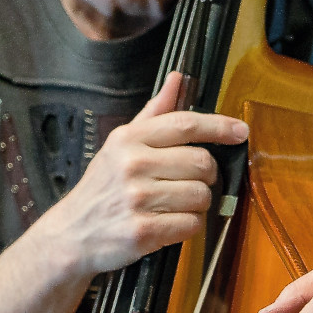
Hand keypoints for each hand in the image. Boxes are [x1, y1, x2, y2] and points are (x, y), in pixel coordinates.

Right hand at [48, 71, 248, 275]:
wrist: (72, 235)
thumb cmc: (102, 188)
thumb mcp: (120, 144)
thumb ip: (154, 113)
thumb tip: (178, 78)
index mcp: (129, 139)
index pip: (185, 125)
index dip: (219, 126)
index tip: (241, 130)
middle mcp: (133, 165)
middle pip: (201, 163)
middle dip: (207, 175)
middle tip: (194, 182)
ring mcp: (137, 199)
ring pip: (201, 196)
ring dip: (199, 204)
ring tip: (178, 205)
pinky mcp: (143, 231)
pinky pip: (191, 225)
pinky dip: (189, 226)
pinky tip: (171, 224)